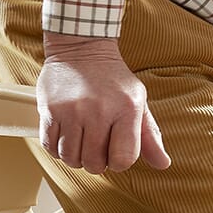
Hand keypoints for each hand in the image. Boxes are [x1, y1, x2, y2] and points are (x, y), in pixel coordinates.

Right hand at [37, 36, 169, 174]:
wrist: (80, 48)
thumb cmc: (112, 79)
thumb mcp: (137, 101)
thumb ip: (150, 135)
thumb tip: (163, 164)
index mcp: (126, 109)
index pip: (123, 159)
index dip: (119, 162)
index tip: (114, 152)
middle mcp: (99, 111)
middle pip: (94, 163)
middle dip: (96, 163)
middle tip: (95, 149)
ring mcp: (72, 110)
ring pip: (71, 157)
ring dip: (75, 157)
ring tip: (80, 144)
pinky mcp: (50, 109)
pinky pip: (50, 146)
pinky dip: (57, 149)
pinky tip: (65, 138)